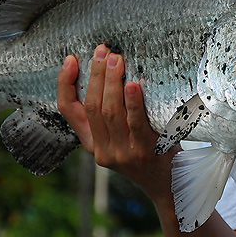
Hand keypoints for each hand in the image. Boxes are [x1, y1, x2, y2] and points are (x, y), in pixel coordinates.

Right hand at [57, 44, 176, 202]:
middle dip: (95, 75)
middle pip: (91, 105)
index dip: (65, 83)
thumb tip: (112, 68)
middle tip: (104, 51)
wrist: (171, 185)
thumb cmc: (148, 150)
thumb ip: (114, 112)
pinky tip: (133, 85)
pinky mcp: (143, 153)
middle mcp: (101, 149)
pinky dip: (133, 102)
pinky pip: (136, 124)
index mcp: (91, 142)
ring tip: (117, 60)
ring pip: (109, 112)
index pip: (68, 110)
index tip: (71, 59)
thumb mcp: (123, 134)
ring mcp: (122, 153)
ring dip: (112, 83)